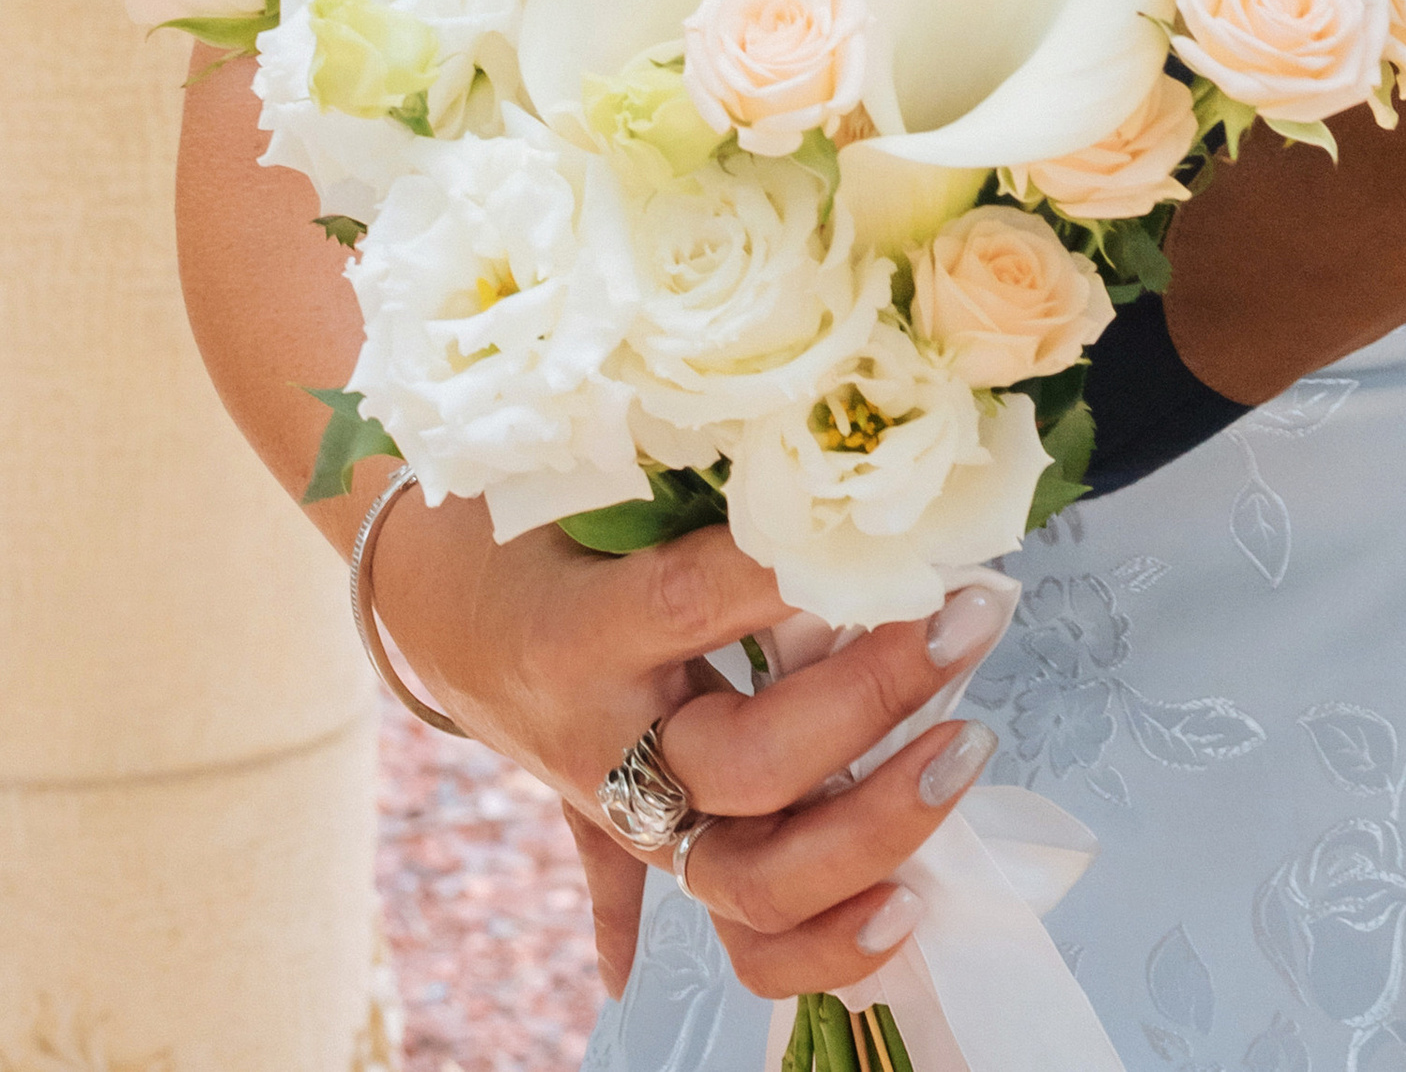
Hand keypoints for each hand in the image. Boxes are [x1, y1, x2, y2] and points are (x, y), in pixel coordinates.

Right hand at [371, 489, 1003, 1000]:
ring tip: (962, 757)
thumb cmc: (524, 518)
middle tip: (967, 619)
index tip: (897, 531)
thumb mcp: (593, 474)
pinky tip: (899, 921)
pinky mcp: (648, 849)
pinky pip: (729, 935)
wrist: (435, 601)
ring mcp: (627, 813)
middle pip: (747, 767)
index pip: (699, 601)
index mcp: (584, 632)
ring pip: (749, 883)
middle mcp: (606, 742)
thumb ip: (706, 476)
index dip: (798, 570)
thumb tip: (826, 460)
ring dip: (870, 838)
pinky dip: (811, 949)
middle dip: (872, 701)